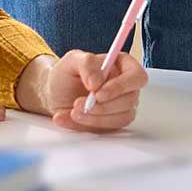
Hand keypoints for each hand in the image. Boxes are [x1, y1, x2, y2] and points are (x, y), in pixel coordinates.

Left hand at [18, 51, 147, 132]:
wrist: (54, 93)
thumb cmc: (67, 74)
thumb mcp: (72, 60)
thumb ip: (87, 64)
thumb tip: (97, 81)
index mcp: (123, 66)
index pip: (137, 77)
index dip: (121, 87)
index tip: (99, 93)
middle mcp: (125, 87)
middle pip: (130, 100)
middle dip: (103, 106)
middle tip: (79, 103)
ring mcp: (120, 107)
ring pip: (120, 118)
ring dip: (95, 118)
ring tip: (72, 111)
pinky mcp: (110, 123)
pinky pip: (106, 130)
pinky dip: (84, 126)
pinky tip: (67, 117)